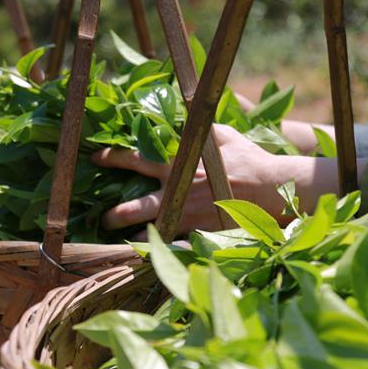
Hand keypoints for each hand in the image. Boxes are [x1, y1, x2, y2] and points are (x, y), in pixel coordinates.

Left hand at [93, 124, 344, 236]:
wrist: (272, 189)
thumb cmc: (249, 159)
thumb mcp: (222, 134)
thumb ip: (198, 127)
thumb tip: (184, 111)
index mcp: (178, 165)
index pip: (136, 160)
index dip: (112, 159)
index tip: (95, 159)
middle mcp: (177, 194)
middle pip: (133, 207)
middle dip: (112, 215)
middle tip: (102, 218)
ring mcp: (186, 218)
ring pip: (149, 233)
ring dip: (132, 238)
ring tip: (121, 241)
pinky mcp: (199, 236)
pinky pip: (172, 247)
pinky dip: (158, 252)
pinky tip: (147, 257)